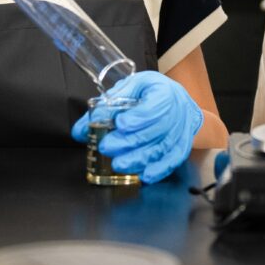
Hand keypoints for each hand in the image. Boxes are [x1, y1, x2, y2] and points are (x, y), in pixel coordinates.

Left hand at [71, 71, 203, 183]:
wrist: (174, 99)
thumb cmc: (148, 93)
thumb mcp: (128, 89)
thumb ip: (104, 109)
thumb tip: (80, 131)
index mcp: (163, 89)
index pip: (153, 105)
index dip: (138, 117)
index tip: (119, 124)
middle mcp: (178, 108)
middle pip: (157, 129)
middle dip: (131, 141)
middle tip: (107, 147)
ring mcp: (184, 127)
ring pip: (164, 147)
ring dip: (140, 159)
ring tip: (119, 165)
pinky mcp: (184, 143)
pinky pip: (174, 159)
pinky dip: (159, 169)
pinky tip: (144, 175)